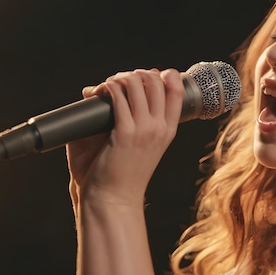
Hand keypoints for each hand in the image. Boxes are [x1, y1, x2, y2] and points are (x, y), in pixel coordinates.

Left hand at [66, 68, 182, 210]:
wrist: (112, 200)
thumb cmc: (119, 173)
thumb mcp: (138, 143)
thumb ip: (131, 118)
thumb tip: (101, 91)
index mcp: (167, 130)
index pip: (177, 90)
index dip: (161, 75)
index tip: (143, 78)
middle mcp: (160, 128)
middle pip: (156, 80)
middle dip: (135, 74)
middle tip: (118, 83)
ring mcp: (144, 130)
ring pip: (136, 83)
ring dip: (118, 78)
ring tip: (106, 87)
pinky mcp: (124, 133)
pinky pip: (117, 96)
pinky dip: (106, 87)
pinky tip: (98, 92)